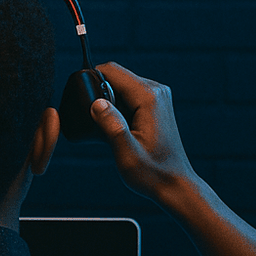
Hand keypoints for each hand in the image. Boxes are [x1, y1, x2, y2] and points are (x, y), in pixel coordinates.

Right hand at [88, 62, 199, 201]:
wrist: (175, 185)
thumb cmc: (153, 173)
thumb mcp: (126, 153)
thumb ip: (110, 125)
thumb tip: (95, 103)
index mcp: (148, 97)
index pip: (112, 70)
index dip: (90, 80)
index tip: (81, 103)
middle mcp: (155, 91)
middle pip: (115, 76)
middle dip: (98, 94)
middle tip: (94, 124)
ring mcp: (157, 97)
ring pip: (120, 86)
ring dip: (107, 104)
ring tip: (106, 131)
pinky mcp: (155, 105)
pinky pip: (128, 97)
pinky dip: (116, 109)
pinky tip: (115, 130)